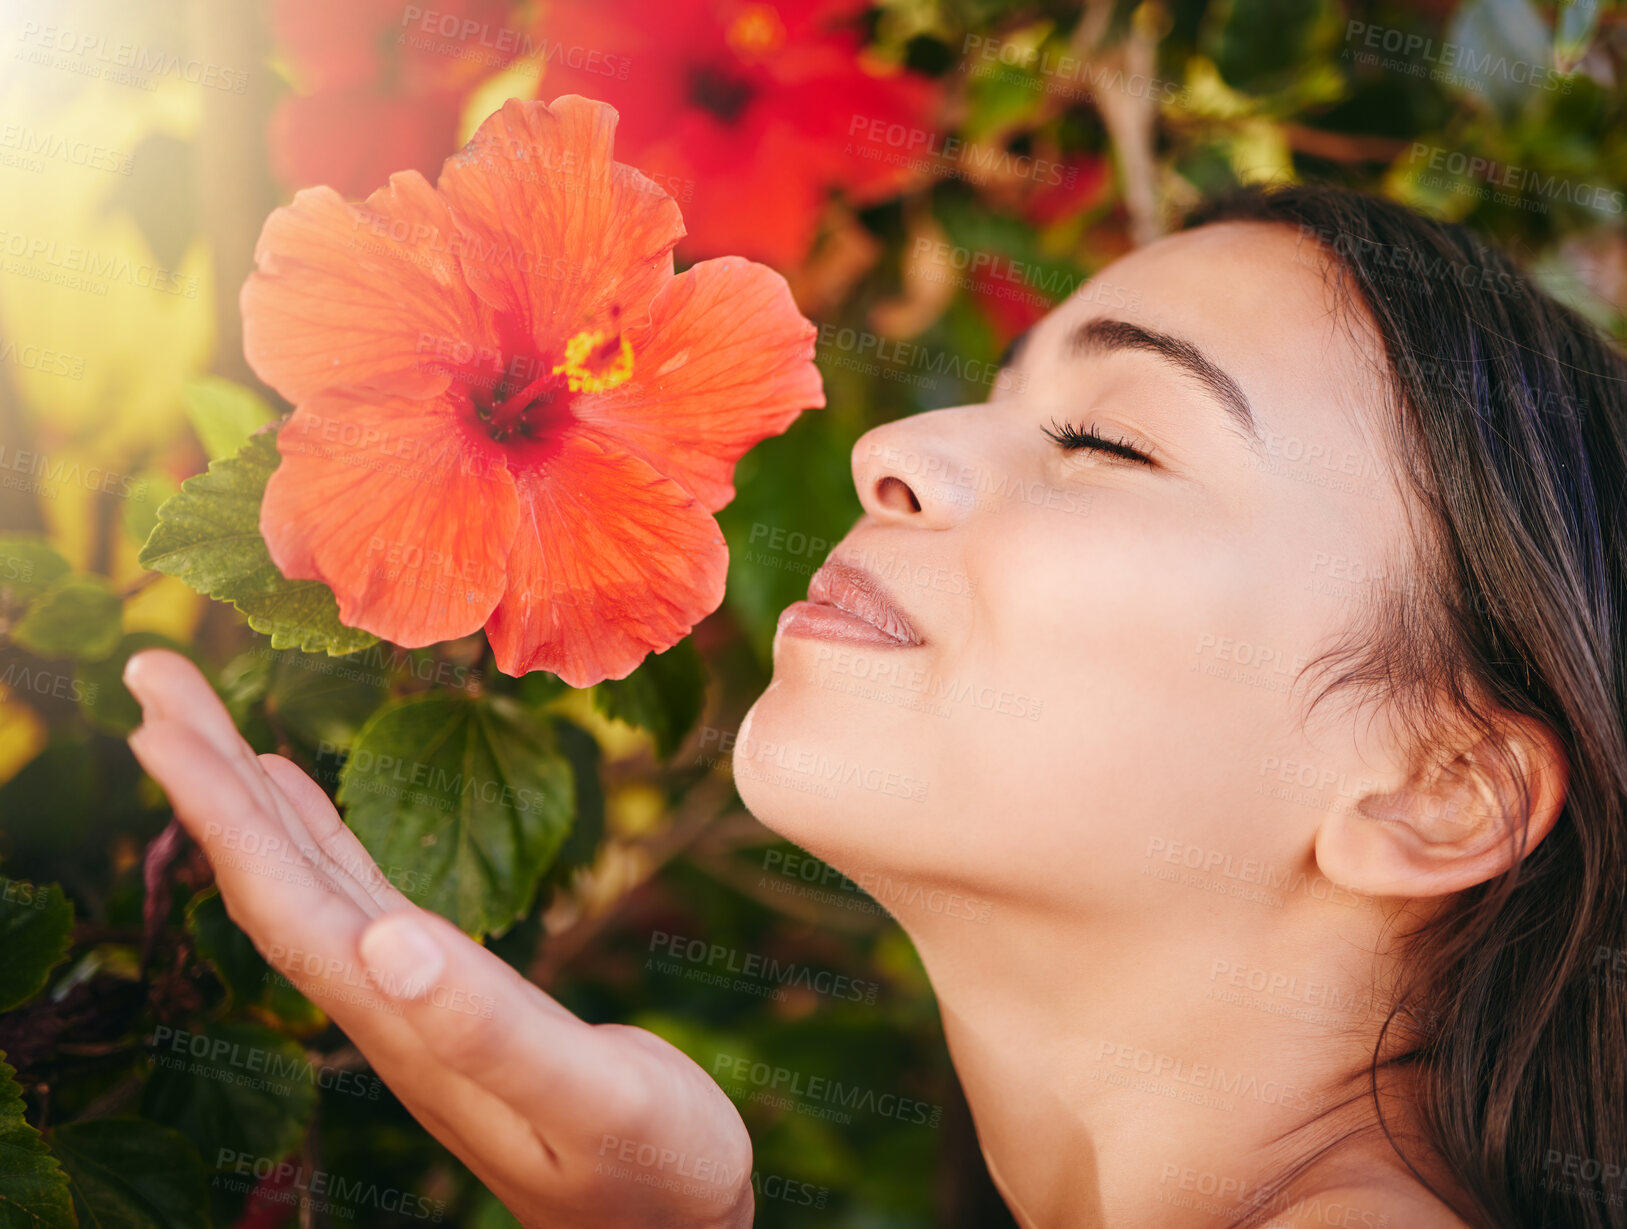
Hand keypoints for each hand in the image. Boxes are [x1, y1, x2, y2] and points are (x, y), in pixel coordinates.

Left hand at [124, 650, 752, 1228]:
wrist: (668, 1228)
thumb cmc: (652, 1170)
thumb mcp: (592, 1099)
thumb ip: (493, 1031)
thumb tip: (390, 938)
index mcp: (404, 1022)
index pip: (284, 904)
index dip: (218, 812)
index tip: (160, 719)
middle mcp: (387, 1005)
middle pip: (271, 881)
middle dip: (206, 779)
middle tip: (153, 677)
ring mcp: (413, 1000)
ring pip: (307, 883)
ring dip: (247, 801)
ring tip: (199, 720)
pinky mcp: (450, 994)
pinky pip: (360, 895)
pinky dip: (318, 836)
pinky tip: (294, 796)